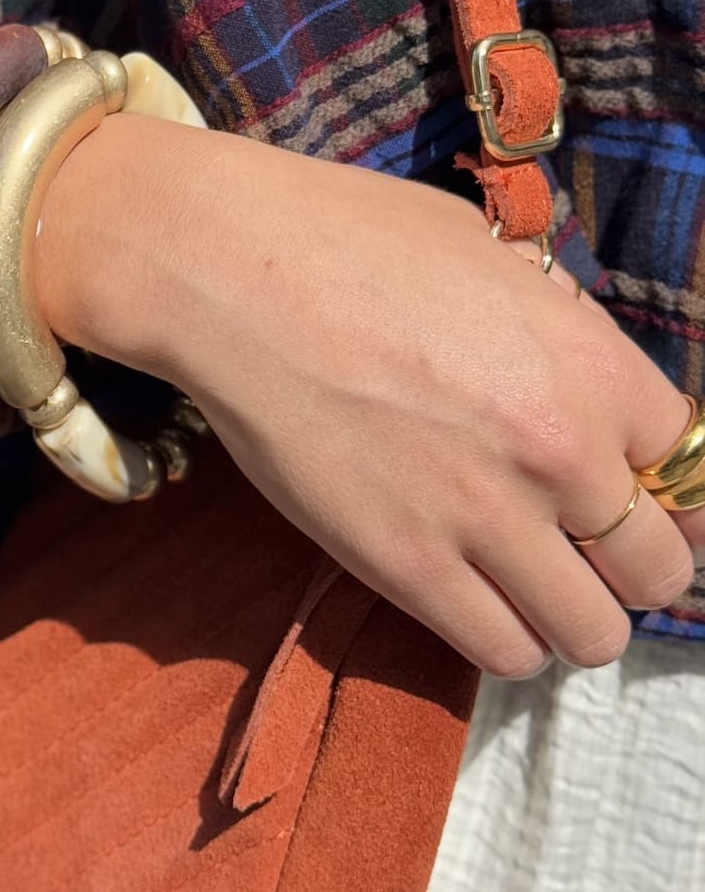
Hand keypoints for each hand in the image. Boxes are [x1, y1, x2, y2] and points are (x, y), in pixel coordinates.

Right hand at [35, 115, 695, 678]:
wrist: (232, 272)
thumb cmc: (350, 239)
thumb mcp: (490, 256)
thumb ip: (558, 332)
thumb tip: (583, 382)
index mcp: (591, 366)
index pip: (687, 464)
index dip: (653, 478)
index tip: (617, 483)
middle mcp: (561, 453)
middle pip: (656, 570)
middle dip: (624, 562)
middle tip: (573, 544)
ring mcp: (485, 519)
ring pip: (590, 634)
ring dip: (567, 614)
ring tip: (522, 583)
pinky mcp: (406, 568)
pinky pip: (503, 652)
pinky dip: (503, 637)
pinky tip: (470, 595)